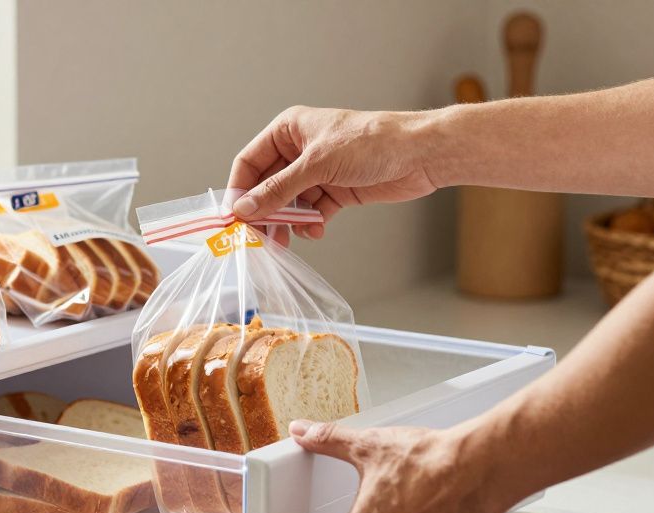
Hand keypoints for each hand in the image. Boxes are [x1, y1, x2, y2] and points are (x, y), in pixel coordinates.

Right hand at [228, 106, 439, 239]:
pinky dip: (310, 225)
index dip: (240, 190)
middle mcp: (299, 150)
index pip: (250, 162)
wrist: (419, 155)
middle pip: (267, 187)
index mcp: (289, 130)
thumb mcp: (317, 165)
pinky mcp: (335, 191)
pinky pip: (311, 213)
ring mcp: (317, 172)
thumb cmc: (372, 143)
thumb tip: (244, 208)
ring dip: (287, 223)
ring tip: (287, 240)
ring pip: (288, 204)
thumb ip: (278, 190)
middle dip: (264, 212)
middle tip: (260, 237)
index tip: (235, 218)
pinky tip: (318, 230)